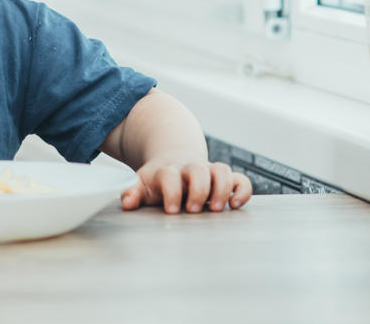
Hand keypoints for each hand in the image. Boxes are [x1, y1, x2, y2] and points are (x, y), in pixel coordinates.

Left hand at [120, 154, 252, 213]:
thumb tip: (127, 203)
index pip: (169, 175)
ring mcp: (208, 171)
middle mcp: (189, 168)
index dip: (171, 192)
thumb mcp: (142, 184)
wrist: (174, 159)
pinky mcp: (224, 178)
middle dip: (198, 190)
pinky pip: (240, 179)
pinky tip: (236, 205)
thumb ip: (132, 192)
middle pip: (198, 170)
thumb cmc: (157, 179)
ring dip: (222, 189)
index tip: (170, 210)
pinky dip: (242, 190)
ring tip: (217, 209)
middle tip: (193, 210)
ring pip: (222, 170)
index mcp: (167, 170)